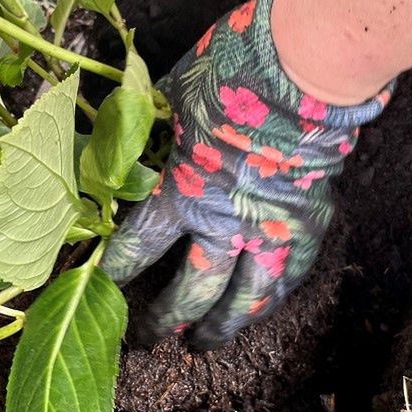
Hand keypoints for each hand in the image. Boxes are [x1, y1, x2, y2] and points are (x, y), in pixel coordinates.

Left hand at [100, 0, 392, 349]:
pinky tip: (259, 308)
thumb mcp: (167, 98)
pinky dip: (270, 298)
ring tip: (204, 342)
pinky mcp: (308, 223)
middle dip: (164, 320)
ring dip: (221, 326)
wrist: (300, 69)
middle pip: (189, 291)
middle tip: (147, 338)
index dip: (116, 272)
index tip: (103, 286)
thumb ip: (145, 131)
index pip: (137, 248)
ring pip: (244, 300)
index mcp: (180, 194)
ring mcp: (269, 230)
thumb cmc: (229, 73)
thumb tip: (115, 144)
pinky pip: (288, 276)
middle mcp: (223, 225)